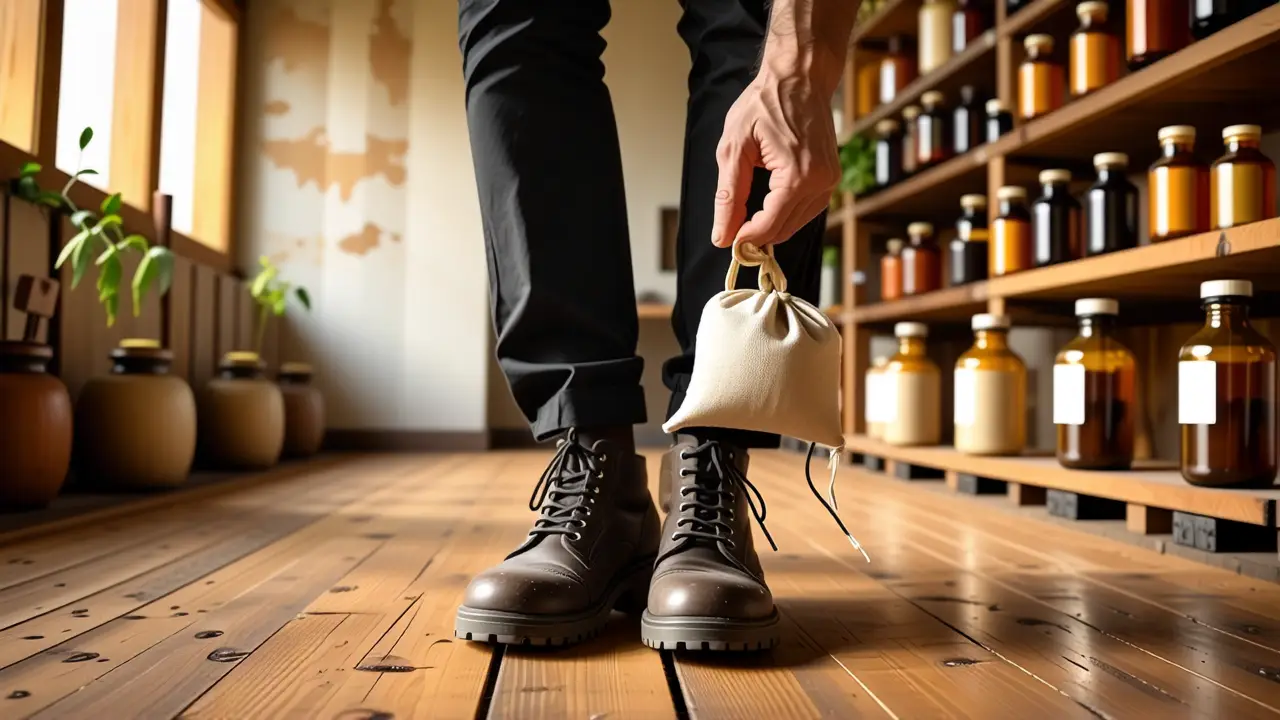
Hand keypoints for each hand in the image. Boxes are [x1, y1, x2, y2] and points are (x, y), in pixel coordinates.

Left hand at [710, 70, 840, 248]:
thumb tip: (722, 235)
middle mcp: (820, 183)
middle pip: (783, 229)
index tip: (727, 241)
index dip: (745, 239)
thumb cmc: (764, 103)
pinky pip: (807, 209)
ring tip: (746, 218)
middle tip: (731, 230)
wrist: (800, 76)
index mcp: (797, 176)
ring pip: (796, 223)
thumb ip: (728, 195)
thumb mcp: (734, 147)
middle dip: (757, 235)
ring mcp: (830, 180)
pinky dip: (786, 213)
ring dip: (771, 226)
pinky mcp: (831, 177)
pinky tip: (768, 204)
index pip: (769, 226)